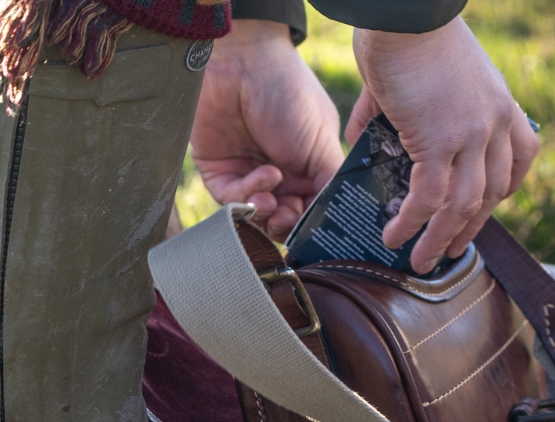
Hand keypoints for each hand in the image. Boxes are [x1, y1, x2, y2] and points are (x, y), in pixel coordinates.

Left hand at [191, 21, 342, 239]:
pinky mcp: (219, 172)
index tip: (316, 225)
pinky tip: (263, 177)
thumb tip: (335, 219)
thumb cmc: (290, 95)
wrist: (244, 63)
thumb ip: (329, 183)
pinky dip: (247, 196)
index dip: (313, 223)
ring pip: (257, 216)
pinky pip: (232, 200)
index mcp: (308, 170)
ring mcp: (248, 174)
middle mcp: (279, 176)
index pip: (312, 211)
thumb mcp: (323, 143)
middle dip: (287, 223)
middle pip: (283, 219)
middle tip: (290, 215)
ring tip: (273, 200)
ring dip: (267, 213)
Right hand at [350, 17, 538, 272]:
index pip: (519, 160)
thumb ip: (399, 112)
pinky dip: (412, 222)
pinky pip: (429, 196)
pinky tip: (395, 236)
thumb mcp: (424, 77)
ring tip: (421, 260)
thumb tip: (362, 136)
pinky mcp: (439, 140)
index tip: (486, 208)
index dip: (504, 190)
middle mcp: (495, 124)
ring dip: (441, 239)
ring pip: (463, 205)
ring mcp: (471, 135)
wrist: (406, 12)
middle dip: (471, 227)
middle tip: (450, 249)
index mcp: (501, 105)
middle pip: (492, 192)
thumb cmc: (407, 32)